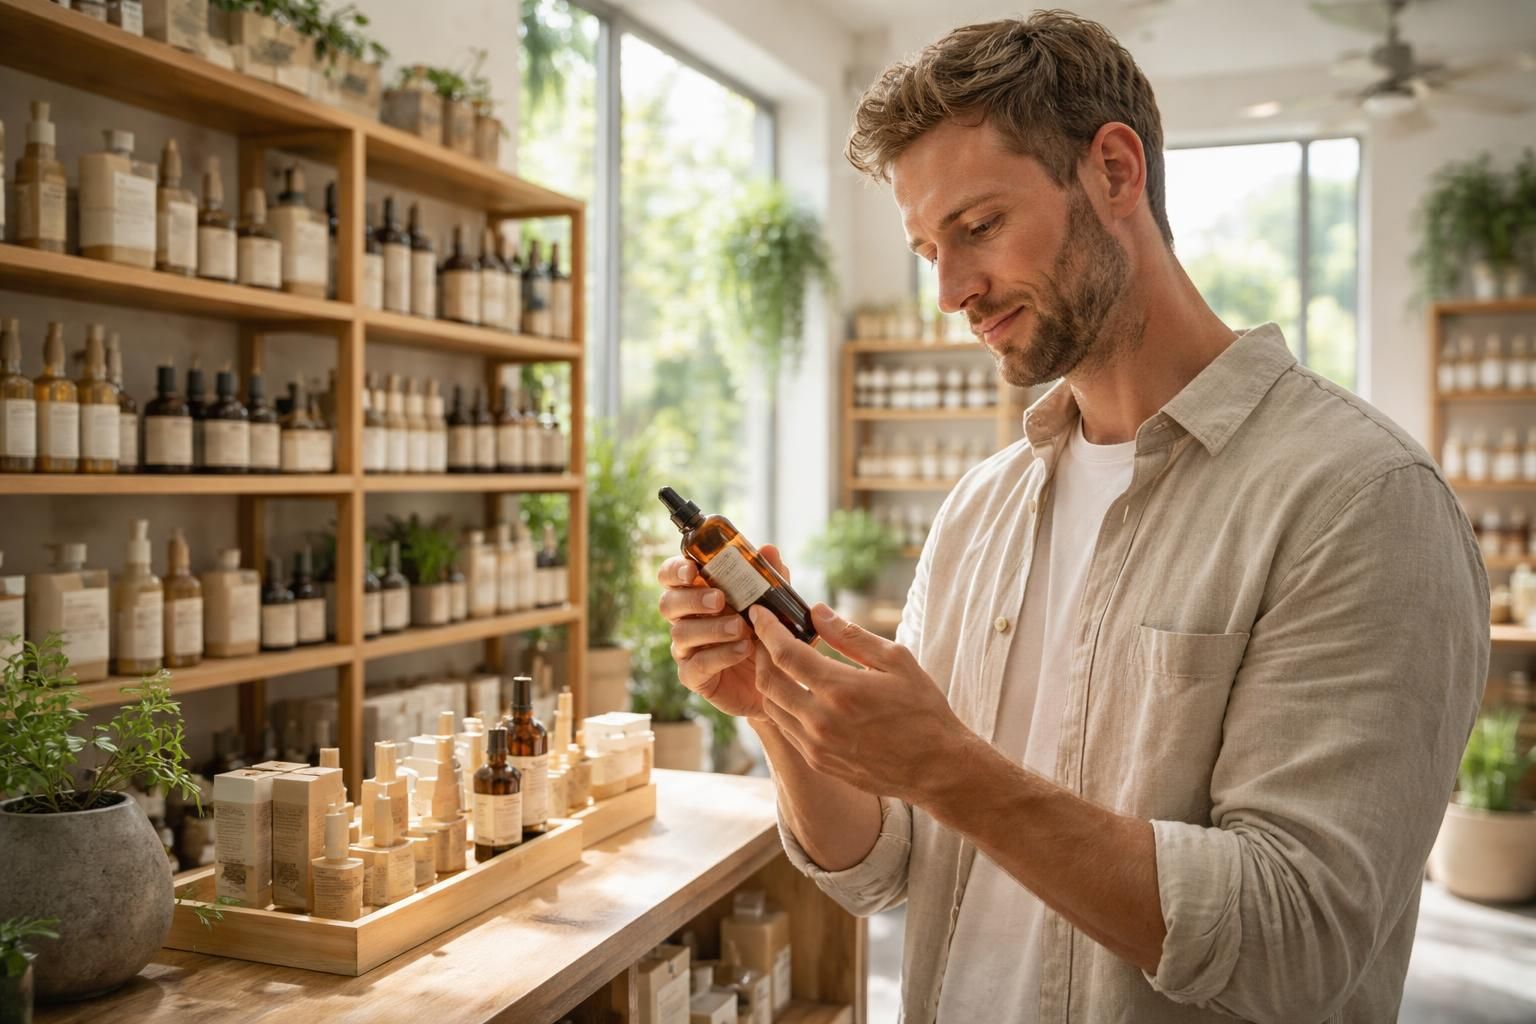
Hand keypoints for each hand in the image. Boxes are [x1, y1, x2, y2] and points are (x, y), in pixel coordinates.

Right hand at [657, 544, 792, 720]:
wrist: (778, 680)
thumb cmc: (767, 634)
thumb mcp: (773, 603)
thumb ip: (769, 578)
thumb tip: (768, 550)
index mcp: (698, 594)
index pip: (671, 576)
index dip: (675, 570)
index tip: (692, 570)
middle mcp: (686, 620)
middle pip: (668, 603)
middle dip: (692, 598)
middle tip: (719, 599)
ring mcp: (686, 649)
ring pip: (681, 634)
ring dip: (712, 628)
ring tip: (741, 628)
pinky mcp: (694, 677)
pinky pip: (696, 665)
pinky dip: (720, 655)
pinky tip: (742, 649)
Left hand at [750, 601, 966, 803]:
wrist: (936, 767)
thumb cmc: (922, 709)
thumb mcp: (896, 661)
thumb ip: (851, 636)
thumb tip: (817, 612)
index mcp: (840, 690)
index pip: (785, 654)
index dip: (767, 629)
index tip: (760, 613)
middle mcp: (821, 721)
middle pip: (768, 680)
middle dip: (760, 651)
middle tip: (764, 634)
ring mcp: (816, 745)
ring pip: (771, 707)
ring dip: (767, 679)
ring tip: (778, 660)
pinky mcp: (818, 761)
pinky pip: (785, 728)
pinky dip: (781, 704)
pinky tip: (794, 690)